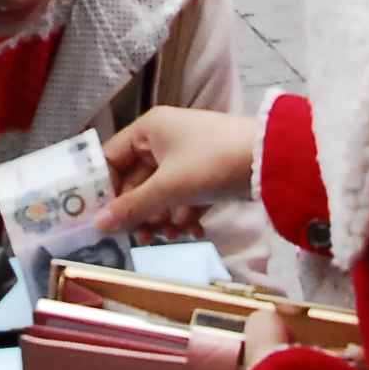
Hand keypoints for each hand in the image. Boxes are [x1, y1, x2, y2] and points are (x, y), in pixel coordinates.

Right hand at [100, 107, 263, 238]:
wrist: (272, 159)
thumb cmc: (212, 163)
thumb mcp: (169, 187)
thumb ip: (132, 208)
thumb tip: (96, 225)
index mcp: (149, 129)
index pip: (112, 158)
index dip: (103, 189)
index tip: (99, 218)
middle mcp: (164, 139)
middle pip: (136, 180)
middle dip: (139, 211)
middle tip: (140, 239)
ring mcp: (187, 157)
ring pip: (161, 192)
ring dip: (161, 217)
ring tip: (170, 237)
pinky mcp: (207, 173)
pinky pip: (183, 196)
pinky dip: (184, 214)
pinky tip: (192, 230)